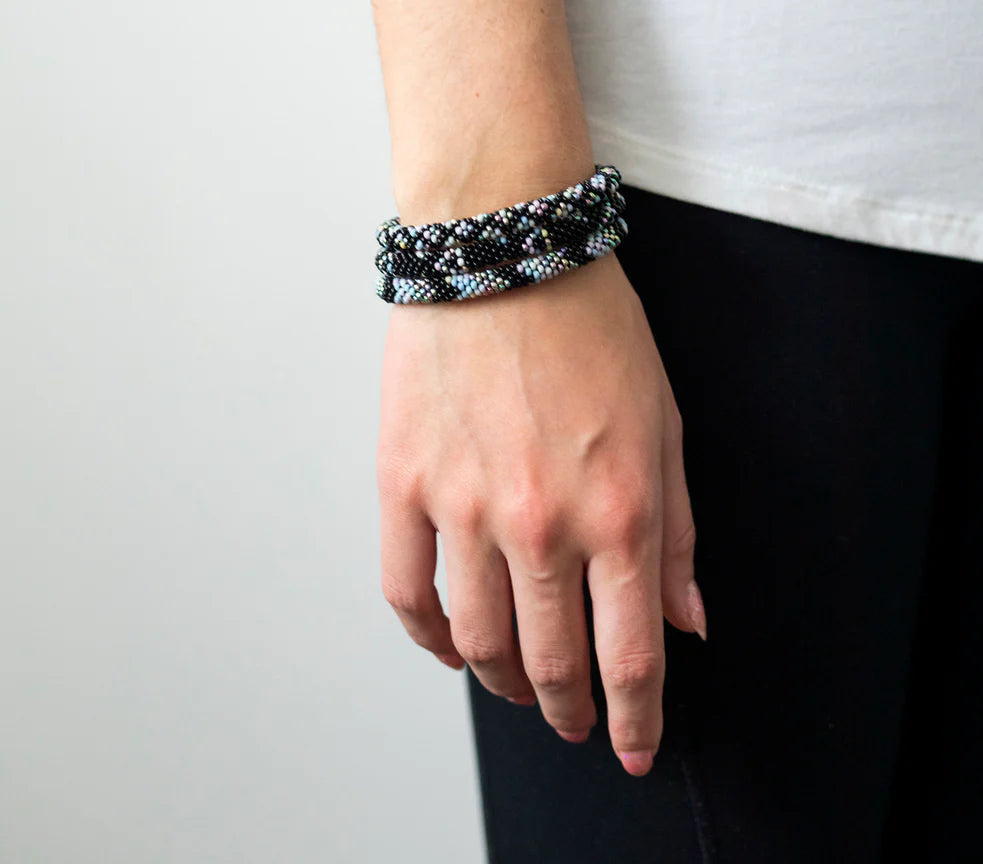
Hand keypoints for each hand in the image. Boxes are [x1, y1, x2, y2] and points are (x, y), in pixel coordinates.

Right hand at [376, 252, 705, 775]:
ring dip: (502, 684)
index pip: (629, 654)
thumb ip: (677, 532)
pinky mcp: (404, 483)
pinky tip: (449, 645)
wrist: (505, 248)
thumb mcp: (664, 425)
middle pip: (550, 663)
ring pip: (476, 642)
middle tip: (574, 722)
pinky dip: (429, 637)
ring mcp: (463, 507)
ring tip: (518, 687)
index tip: (631, 747)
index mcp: (618, 509)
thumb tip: (686, 620)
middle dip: (569, 711)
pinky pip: (406, 592)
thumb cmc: (593, 327)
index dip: (634, 718)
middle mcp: (540, 523)